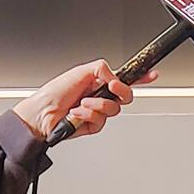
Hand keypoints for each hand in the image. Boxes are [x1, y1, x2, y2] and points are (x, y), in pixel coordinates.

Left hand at [12, 59, 158, 140]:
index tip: (151, 73)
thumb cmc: (55, 92)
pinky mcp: (92, 125)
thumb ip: (103, 68)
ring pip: (115, 109)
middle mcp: (100, 96)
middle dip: (121, 91)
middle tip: (111, 88)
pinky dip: (89, 114)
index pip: (125, 78)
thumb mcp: (81, 71)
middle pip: (126, 96)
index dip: (141, 77)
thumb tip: (116, 78)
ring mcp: (97, 111)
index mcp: (99, 81)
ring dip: (98, 104)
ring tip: (83, 102)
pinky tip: (78, 112)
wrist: (41, 114)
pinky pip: (101, 120)